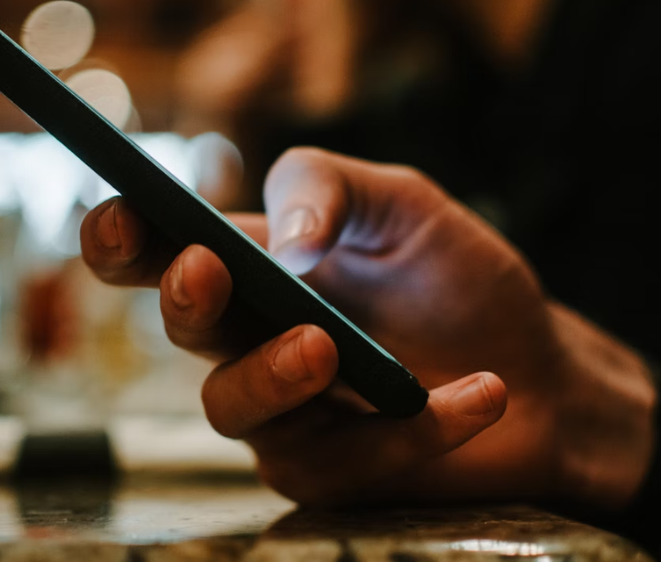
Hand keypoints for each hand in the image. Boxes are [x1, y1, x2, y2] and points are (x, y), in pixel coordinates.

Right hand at [81, 148, 653, 507]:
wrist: (541, 372)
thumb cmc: (460, 285)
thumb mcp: (405, 204)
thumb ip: (332, 187)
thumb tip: (285, 243)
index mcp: (257, 271)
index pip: (166, 253)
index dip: (124, 240)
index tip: (118, 220)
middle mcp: (254, 342)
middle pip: (186, 330)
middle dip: (183, 299)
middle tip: (207, 268)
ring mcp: (287, 414)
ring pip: (232, 407)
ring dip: (269, 374)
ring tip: (324, 346)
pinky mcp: (333, 474)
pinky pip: (348, 460)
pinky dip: (416, 426)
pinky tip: (481, 393)